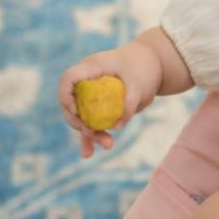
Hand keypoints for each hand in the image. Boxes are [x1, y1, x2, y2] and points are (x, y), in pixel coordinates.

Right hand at [58, 41, 163, 157]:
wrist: (151, 64)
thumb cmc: (144, 68)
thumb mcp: (140, 85)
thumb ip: (129, 103)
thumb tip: (118, 126)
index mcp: (91, 68)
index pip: (68, 80)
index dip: (66, 97)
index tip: (77, 113)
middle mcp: (87, 81)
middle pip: (72, 103)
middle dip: (80, 122)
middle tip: (93, 134)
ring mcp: (91, 94)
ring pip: (82, 116)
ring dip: (89, 133)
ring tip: (108, 145)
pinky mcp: (99, 106)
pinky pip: (91, 122)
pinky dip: (91, 136)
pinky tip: (88, 153)